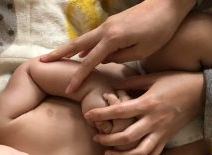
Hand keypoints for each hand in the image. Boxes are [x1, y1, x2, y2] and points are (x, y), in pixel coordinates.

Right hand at [40, 0, 191, 92]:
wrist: (170, 3)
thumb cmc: (161, 29)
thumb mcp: (143, 50)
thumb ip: (120, 57)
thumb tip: (104, 61)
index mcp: (112, 39)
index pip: (89, 62)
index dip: (78, 77)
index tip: (68, 90)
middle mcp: (105, 30)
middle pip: (76, 45)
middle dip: (58, 54)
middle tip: (41, 61)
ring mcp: (108, 25)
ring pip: (82, 40)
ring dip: (67, 49)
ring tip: (53, 58)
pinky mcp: (112, 24)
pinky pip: (92, 38)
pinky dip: (82, 46)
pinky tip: (79, 54)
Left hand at [85, 71, 203, 154]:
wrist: (204, 92)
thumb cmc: (177, 81)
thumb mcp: (153, 78)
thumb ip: (132, 83)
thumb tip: (112, 85)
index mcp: (148, 104)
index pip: (120, 111)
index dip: (102, 114)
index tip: (88, 115)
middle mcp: (153, 121)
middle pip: (127, 136)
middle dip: (108, 139)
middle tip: (95, 137)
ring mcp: (160, 133)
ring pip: (139, 152)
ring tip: (107, 154)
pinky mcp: (166, 140)